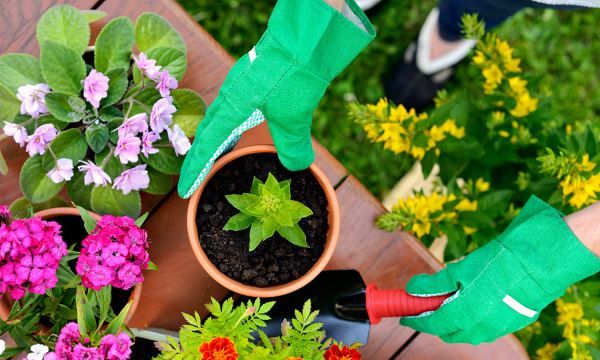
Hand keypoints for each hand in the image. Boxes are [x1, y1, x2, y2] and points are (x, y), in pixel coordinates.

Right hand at [177, 0, 374, 198]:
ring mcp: (238, 85)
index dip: (195, 171)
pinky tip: (241, 124)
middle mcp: (229, 97)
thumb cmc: (292, 77)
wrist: (302, 41)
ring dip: (214, 139)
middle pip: (206, 132)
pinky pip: (231, 106)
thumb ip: (293, 147)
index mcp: (231, 110)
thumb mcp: (294, 119)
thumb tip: (297, 167)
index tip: (184, 191)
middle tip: (193, 177)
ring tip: (214, 156)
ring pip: (218, 117)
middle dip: (198, 157)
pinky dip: (230, 122)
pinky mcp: (250, 78)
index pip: (207, 147)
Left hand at [401, 196, 599, 343]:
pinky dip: (474, 319)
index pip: (431, 324)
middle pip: (449, 332)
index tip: (406, 315)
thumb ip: (434, 284)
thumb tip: (413, 289)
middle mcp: (479, 328)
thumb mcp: (459, 269)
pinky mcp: (512, 323)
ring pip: (468, 332)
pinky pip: (486, 327)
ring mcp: (497, 328)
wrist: (541, 263)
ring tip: (452, 301)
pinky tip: (475, 301)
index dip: (416, 320)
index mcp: (463, 315)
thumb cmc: (498, 263)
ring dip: (456, 321)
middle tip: (428, 305)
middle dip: (436, 321)